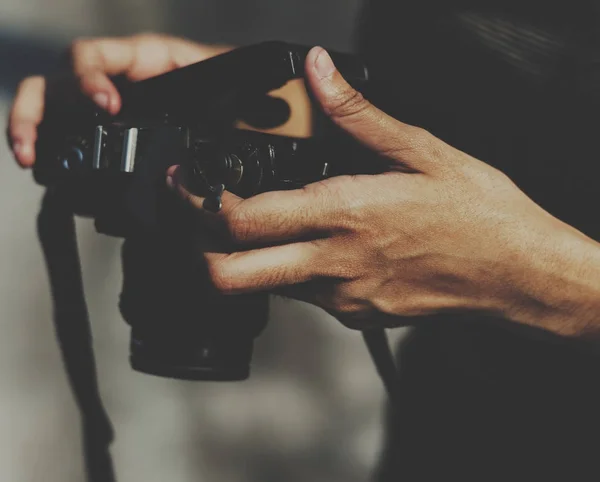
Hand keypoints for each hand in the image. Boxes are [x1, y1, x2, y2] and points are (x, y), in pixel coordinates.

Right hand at [7, 33, 230, 166]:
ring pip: (52, 105)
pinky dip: (49, 150)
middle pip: (58, 81)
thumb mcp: (243, 92)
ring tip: (28, 161)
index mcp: (146, 60)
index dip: (91, 77)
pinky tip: (45, 173)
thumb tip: (268, 107)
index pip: (98, 56)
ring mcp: (108, 105)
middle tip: (34, 149)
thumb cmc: (242, 95)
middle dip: (37, 111)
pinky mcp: (107, 132)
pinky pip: (68, 135)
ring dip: (30, 129)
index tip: (106, 109)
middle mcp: (119, 79)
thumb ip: (248, 96)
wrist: (246, 118)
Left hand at [169, 47, 599, 333]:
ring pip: (268, 286)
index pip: (244, 221)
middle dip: (202, 253)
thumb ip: (359, 115)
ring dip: (256, 258)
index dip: (201, 206)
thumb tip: (320, 73)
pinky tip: (327, 246)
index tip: (190, 187)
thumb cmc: (478, 215)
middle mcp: (334, 264)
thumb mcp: (422, 151)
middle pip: (232, 277)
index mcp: (344, 214)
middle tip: (204, 223)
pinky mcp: (357, 316)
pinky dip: (299, 271)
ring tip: (276, 224)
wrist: (516, 274)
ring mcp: (343, 297)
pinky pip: (308, 296)